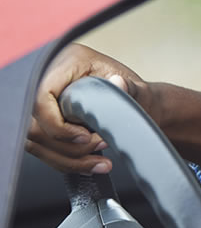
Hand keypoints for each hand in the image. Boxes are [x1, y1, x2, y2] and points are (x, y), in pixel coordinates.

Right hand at [27, 42, 200, 176]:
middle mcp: (48, 81)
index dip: (57, 124)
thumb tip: (119, 84)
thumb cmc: (136, 95)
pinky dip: (66, 162)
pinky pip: (42, 148)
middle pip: (34, 125)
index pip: (39, 98)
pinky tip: (89, 165)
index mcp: (66, 63)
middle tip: (101, 147)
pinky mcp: (43, 123)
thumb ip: (131, 89)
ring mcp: (42, 103)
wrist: (138, 106)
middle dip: (68, 147)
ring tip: (99, 162)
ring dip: (68, 159)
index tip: (86, 136)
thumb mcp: (138, 90)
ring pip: (35, 142)